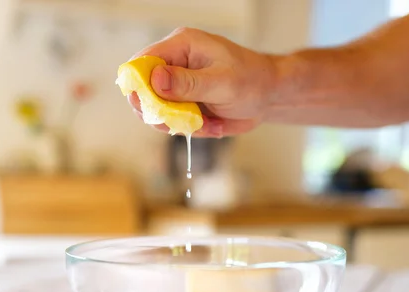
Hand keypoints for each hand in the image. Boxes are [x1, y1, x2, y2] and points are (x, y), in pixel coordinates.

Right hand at [128, 27, 277, 137]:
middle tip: (181, 123)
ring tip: (207, 124)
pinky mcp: (184, 103)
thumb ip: (188, 83)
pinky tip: (213, 126)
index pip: (143, 62)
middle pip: (142, 90)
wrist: (269, 96)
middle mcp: (175, 64)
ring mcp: (178, 85)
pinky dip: (190, 129)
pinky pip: (173, 121)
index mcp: (181, 46)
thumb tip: (154, 79)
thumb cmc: (252, 80)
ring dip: (178, 124)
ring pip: (156, 110)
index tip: (150, 108)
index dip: (138, 86)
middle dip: (159, 112)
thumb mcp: (222, 83)